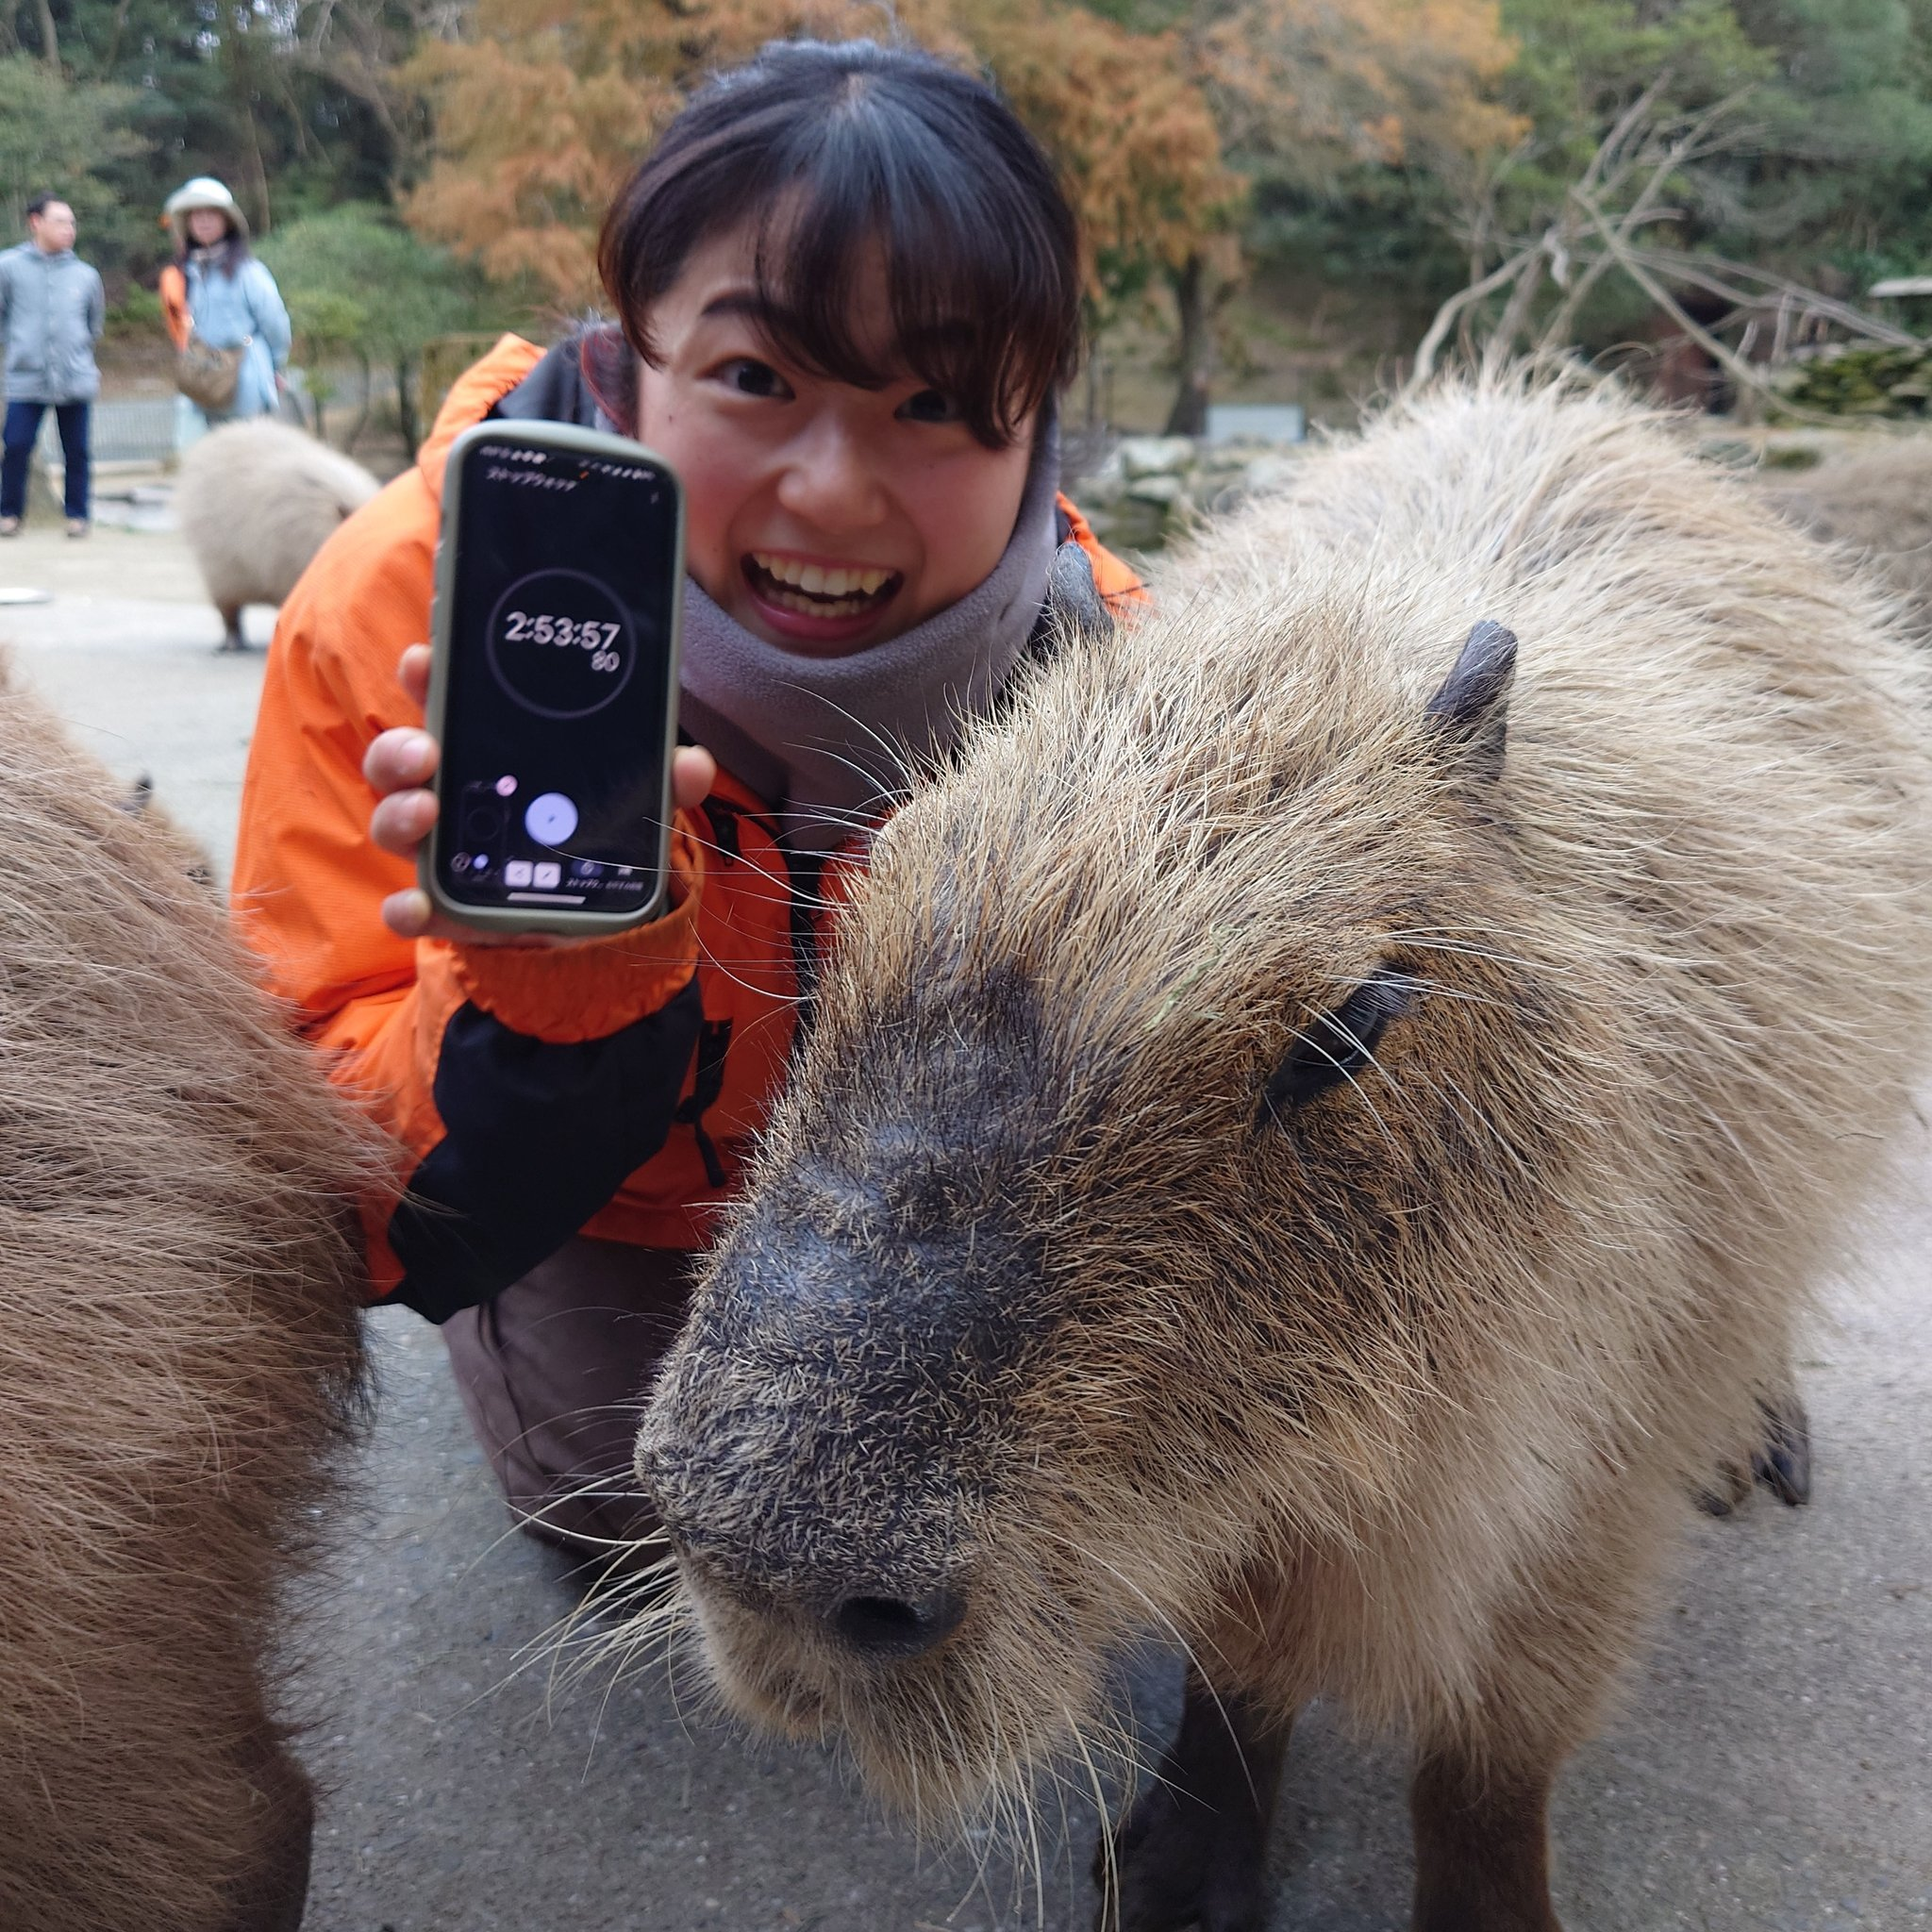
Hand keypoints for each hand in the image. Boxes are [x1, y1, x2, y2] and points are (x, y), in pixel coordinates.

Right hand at [365, 644, 715, 946]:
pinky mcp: (447, 905)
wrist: (595, 916)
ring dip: (399, 812)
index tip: (426, 657)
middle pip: (403, 757)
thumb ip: (663, 781)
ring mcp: (444, 847)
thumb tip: (692, 764)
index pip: (447, 699)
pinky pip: (412, 906)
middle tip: (425, 749)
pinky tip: (421, 908)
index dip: (427, 674)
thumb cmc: (598, 834)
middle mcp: (453, 791)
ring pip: (395, 820)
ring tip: (427, 812)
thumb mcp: (636, 801)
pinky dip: (409, 908)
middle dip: (400, 747)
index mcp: (490, 749)